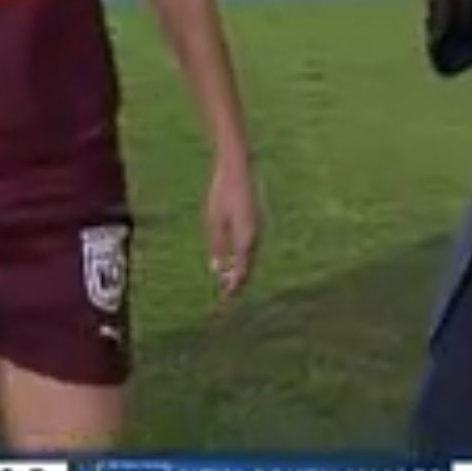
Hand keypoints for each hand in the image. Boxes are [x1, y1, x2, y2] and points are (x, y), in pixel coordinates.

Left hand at [203, 161, 259, 303]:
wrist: (238, 169)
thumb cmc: (223, 194)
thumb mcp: (214, 221)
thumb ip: (217, 246)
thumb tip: (218, 271)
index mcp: (246, 239)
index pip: (242, 273)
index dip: (233, 289)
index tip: (224, 301)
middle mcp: (255, 237)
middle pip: (248, 268)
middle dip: (237, 284)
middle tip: (224, 297)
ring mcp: (257, 230)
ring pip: (249, 259)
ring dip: (239, 272)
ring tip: (226, 283)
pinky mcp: (254, 224)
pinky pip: (249, 248)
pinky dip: (241, 259)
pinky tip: (230, 261)